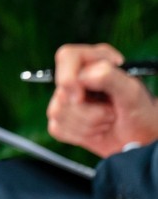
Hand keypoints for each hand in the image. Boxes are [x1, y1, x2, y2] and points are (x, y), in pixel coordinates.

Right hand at [46, 42, 157, 156]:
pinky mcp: (61, 119)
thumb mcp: (132, 93)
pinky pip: (57, 128)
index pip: (67, 56)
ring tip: (107, 121)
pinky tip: (95, 131)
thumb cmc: (141, 114)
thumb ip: (109, 77)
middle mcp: (77, 77)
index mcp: (94, 61)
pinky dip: (79, 136)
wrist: (141, 141)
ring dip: (88, 125)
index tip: (80, 97)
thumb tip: (82, 77)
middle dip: (88, 110)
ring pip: (57, 111)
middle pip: (62, 90)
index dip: (69, 76)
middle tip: (110, 112)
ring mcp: (66, 98)